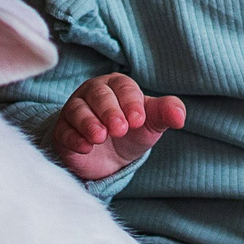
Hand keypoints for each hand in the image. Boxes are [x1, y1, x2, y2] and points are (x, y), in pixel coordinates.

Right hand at [49, 73, 185, 181]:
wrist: (109, 158)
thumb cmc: (132, 131)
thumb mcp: (150, 122)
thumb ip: (166, 113)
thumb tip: (180, 116)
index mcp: (116, 85)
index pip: (123, 87)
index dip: (130, 102)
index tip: (138, 121)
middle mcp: (93, 94)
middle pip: (98, 94)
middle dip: (109, 111)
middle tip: (120, 129)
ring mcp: (75, 111)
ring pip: (77, 110)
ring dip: (89, 122)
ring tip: (100, 137)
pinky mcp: (63, 132)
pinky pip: (64, 131)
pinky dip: (73, 138)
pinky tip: (85, 148)